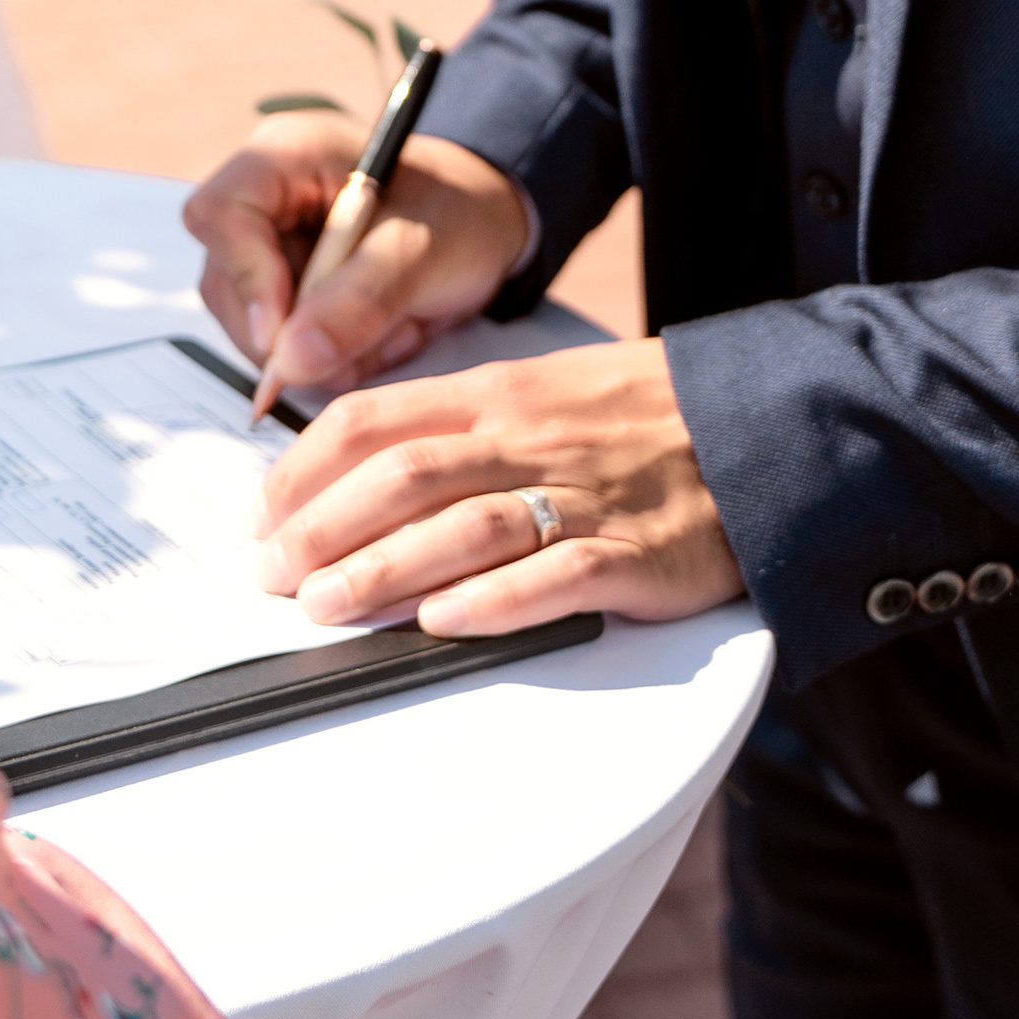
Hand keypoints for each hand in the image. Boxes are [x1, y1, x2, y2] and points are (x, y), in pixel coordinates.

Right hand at [184, 122, 530, 398]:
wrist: (489, 223)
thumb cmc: (459, 212)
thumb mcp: (421, 251)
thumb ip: (359, 300)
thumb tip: (290, 361)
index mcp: (286, 157)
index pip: (220, 214)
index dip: (246, 277)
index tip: (288, 335)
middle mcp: (265, 198)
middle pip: (227, 280)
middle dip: (291, 329)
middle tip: (365, 341)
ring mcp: (271, 246)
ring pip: (252, 324)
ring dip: (321, 348)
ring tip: (391, 328)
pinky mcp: (287, 288)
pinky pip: (284, 345)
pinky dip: (333, 356)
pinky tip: (381, 333)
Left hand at [252, 339, 744, 634]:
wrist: (757, 427)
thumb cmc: (634, 417)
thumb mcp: (537, 395)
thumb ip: (452, 429)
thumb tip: (350, 475)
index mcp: (497, 395)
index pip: (374, 421)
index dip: (304, 471)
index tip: (262, 517)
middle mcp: (529, 439)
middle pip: (404, 475)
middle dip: (324, 528)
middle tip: (273, 576)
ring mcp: (584, 496)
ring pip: (465, 526)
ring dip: (385, 569)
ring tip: (328, 608)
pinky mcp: (635, 555)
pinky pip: (556, 577)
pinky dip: (495, 602)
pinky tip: (444, 623)